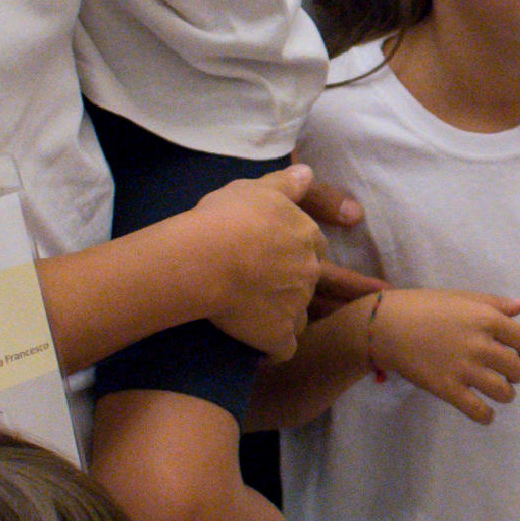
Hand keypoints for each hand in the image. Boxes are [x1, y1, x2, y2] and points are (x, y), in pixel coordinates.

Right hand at [183, 168, 325, 359]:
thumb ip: (286, 183)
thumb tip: (306, 172)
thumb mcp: (256, 188)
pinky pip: (284, 348)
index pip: (315, 248)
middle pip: (310, 282)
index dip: (295, 252)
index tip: (273, 255)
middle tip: (260, 284)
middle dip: (292, 283)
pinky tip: (257, 345)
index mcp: (307, 237)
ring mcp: (296, 306)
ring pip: (299, 315)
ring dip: (284, 315)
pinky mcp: (278, 336)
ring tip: (255, 314)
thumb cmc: (227, 217)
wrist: (205, 258)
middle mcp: (309, 272)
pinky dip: (273, 347)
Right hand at [369, 288, 519, 421]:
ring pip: (505, 393)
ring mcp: (465, 369)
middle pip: (518, 370)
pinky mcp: (449, 389)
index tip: (518, 353)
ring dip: (504, 394)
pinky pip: (479, 412)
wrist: (387, 325)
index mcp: (488, 319)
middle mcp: (482, 345)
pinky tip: (484, 411)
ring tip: (494, 390)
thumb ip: (495, 303)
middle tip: (502, 371)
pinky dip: (486, 415)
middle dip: (515, 373)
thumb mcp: (462, 297)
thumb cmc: (425, 306)